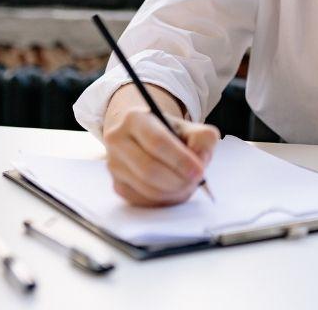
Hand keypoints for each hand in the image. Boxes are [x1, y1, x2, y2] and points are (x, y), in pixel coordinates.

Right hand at [102, 90, 219, 206]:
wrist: (145, 137)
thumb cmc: (171, 133)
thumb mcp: (191, 127)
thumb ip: (203, 140)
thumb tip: (199, 162)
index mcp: (135, 118)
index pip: (157, 142)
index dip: (180, 160)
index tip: (199, 172)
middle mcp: (118, 140)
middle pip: (148, 169)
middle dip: (178, 180)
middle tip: (196, 182)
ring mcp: (114, 164)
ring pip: (145, 188)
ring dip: (172, 192)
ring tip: (187, 184)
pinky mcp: (116, 184)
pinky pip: (142, 200)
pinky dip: (163, 200)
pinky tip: (174, 190)